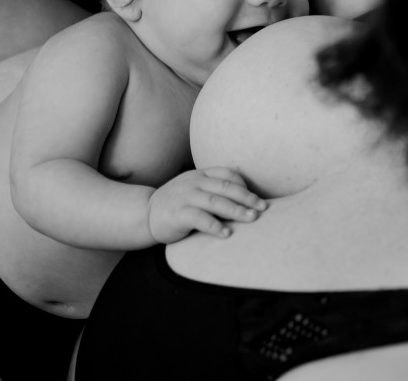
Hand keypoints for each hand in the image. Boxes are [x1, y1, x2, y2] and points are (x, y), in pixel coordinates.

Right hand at [148, 167, 267, 242]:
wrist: (145, 214)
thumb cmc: (177, 203)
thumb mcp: (195, 188)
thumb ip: (214, 188)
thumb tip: (246, 197)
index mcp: (200, 175)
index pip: (227, 174)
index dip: (244, 185)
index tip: (257, 198)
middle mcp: (194, 183)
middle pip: (226, 187)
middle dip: (247, 198)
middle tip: (263, 208)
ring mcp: (185, 197)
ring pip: (215, 201)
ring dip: (236, 210)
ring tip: (252, 218)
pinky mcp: (177, 214)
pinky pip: (199, 219)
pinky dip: (214, 226)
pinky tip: (226, 234)